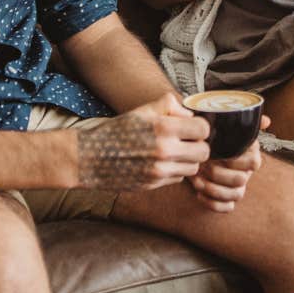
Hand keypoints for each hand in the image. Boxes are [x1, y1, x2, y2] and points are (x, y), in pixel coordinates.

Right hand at [77, 93, 209, 191]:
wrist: (89, 158)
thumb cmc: (116, 131)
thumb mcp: (141, 111)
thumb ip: (169, 106)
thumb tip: (189, 116)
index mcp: (162, 128)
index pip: (203, 130)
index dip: (200, 127)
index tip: (192, 127)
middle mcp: (164, 151)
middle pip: (204, 152)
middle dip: (198, 145)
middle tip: (186, 140)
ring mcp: (159, 171)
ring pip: (193, 168)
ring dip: (188, 160)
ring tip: (174, 152)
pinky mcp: (154, 185)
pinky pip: (177, 178)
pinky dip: (174, 171)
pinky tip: (161, 163)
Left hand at [189, 115, 270, 211]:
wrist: (193, 147)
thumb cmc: (209, 134)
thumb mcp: (219, 122)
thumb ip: (238, 118)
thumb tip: (267, 120)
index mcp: (249, 153)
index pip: (253, 162)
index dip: (235, 161)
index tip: (216, 154)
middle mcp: (246, 170)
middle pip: (241, 180)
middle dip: (219, 174)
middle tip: (202, 166)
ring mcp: (238, 186)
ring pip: (236, 195)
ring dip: (214, 189)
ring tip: (196, 180)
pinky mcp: (227, 198)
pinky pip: (227, 208)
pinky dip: (213, 203)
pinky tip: (198, 193)